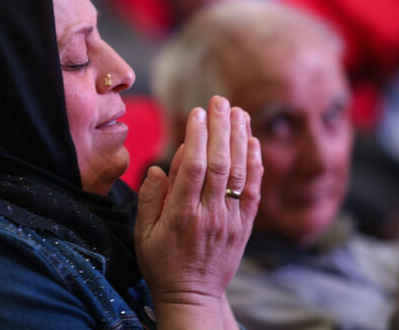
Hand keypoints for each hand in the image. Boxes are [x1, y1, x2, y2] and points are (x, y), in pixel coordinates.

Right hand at [134, 96, 261, 326]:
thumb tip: (159, 167)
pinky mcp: (244, 226)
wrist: (193, 296)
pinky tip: (253, 141)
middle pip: (218, 163)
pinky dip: (255, 164)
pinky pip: (253, 190)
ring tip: (239, 111)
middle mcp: (209, 214)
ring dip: (240, 139)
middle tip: (220, 101)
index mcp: (181, 215)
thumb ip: (150, 199)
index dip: (196, 137)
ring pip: (239, 173)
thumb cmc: (162, 263)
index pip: (192, 167)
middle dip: (220, 128)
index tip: (197, 112)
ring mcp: (230, 220)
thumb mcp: (142, 235)